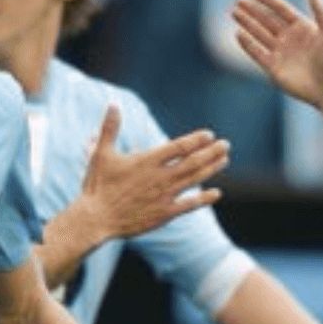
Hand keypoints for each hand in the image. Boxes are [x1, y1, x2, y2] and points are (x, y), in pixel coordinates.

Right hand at [77, 105, 229, 240]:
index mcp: (147, 161)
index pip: (179, 147)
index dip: (196, 140)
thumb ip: (110, 128)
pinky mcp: (164, 214)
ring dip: (211, 169)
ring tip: (225, 160)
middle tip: (226, 144)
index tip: (209, 135)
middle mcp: (160, 177)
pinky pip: (189, 205)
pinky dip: (204, 199)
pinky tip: (217, 193)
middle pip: (192, 162)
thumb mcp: (101, 153)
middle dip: (211, 152)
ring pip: (194, 180)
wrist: (96, 219)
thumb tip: (113, 104)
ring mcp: (164, 196)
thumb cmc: (97, 186)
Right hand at [233, 0, 322, 108]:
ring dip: (247, 23)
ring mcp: (280, 53)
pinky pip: (257, 53)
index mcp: (302, 27)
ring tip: (234, 13)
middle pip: (267, 20)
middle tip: (238, 1)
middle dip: (252, 10)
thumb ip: (320, 11)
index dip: (268, 0)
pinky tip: (238, 33)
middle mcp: (289, 38)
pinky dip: (248, 44)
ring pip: (259, 34)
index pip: (281, 10)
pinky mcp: (273, 68)